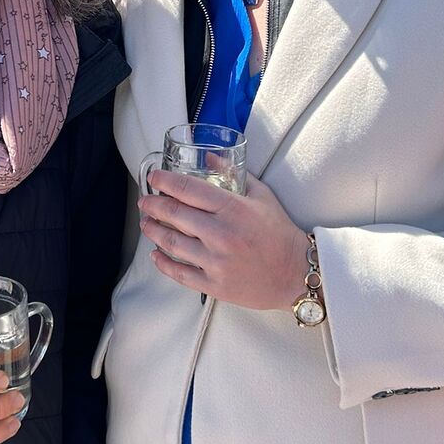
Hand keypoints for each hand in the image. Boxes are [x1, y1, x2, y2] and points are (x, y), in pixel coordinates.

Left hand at [138, 171, 306, 311]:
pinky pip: (179, 273)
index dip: (165, 181)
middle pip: (174, 214)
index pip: (188, 188)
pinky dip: (162, 263)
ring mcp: (216, 261)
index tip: (154, 178)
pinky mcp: (214, 285)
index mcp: (233, 209)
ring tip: (146, 223)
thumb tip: (210, 158)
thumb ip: (234, 175)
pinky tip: (155, 254)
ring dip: (153, 231)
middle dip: (153, 204)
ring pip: (172, 243)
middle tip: (145, 200)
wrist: (297, 274)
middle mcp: (221, 234)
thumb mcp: (262, 196)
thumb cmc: (280, 233)